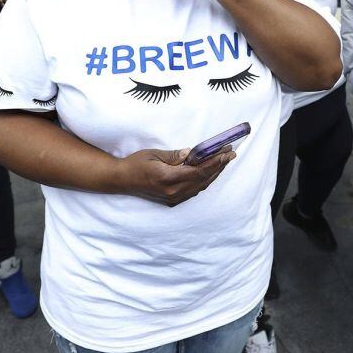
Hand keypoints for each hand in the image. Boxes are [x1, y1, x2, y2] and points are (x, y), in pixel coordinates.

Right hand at [116, 146, 235, 206]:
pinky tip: (211, 171)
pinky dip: (204, 179)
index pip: (198, 171)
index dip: (215, 162)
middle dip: (219, 166)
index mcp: (168, 178)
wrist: (122, 179)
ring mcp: (173, 197)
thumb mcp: (155, 154)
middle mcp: (173, 191)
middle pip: (203, 179)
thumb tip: (192, 153)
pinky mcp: (172, 199)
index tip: (226, 152)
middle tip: (230, 153)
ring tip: (224, 160)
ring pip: (200, 186)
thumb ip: (175, 156)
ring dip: (214, 173)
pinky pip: (194, 190)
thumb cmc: (136, 163)